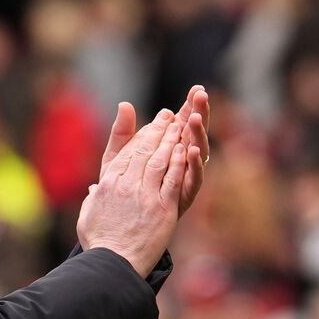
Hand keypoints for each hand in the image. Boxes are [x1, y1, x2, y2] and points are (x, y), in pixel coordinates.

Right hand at [77, 109, 187, 275]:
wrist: (113, 263)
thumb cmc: (99, 243)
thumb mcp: (87, 214)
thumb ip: (94, 197)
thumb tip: (95, 188)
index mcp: (107, 183)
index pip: (128, 152)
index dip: (141, 136)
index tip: (150, 125)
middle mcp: (126, 184)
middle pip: (145, 150)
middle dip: (158, 130)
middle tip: (168, 116)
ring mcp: (145, 194)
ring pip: (161, 160)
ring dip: (171, 140)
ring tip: (180, 125)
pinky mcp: (163, 207)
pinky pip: (174, 179)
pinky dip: (181, 162)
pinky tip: (187, 150)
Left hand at [99, 86, 209, 215]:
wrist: (117, 230)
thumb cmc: (117, 192)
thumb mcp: (116, 159)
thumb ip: (122, 133)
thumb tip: (125, 104)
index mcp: (167, 151)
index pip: (182, 123)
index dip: (189, 106)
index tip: (197, 89)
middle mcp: (180, 164)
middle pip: (194, 135)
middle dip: (199, 114)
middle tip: (201, 96)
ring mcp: (183, 180)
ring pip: (197, 154)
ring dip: (198, 135)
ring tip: (195, 117)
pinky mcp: (182, 198)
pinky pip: (192, 180)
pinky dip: (194, 165)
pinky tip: (192, 150)